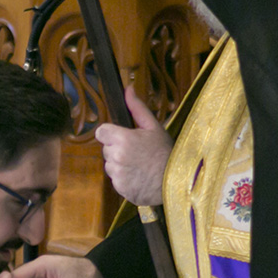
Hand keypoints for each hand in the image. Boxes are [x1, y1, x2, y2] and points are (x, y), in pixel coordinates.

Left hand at [95, 85, 172, 204]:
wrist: (175, 181)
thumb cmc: (165, 152)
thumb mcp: (154, 127)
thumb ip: (137, 108)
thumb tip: (128, 89)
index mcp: (122, 139)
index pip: (101, 132)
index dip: (111, 134)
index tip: (122, 137)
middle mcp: (116, 156)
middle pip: (106, 149)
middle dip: (117, 149)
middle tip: (137, 152)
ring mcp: (117, 174)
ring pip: (110, 165)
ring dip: (120, 165)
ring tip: (139, 165)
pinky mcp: (119, 188)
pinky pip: (116, 180)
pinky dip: (124, 179)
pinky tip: (138, 176)